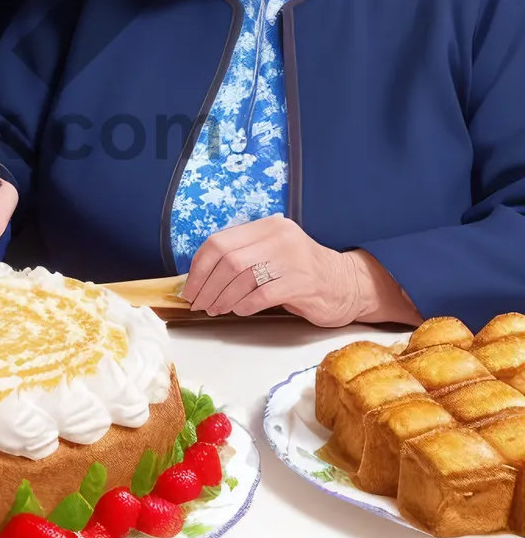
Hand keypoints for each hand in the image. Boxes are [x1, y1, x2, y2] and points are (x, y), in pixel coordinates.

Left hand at [181, 216, 417, 326]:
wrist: (348, 285)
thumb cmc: (301, 272)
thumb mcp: (272, 252)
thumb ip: (243, 255)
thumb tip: (201, 276)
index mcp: (266, 226)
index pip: (219, 241)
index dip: (199, 266)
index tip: (190, 286)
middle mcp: (278, 237)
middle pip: (227, 259)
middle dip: (207, 284)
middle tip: (198, 302)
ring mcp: (291, 259)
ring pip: (241, 277)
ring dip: (222, 297)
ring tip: (215, 309)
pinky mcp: (302, 283)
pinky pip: (262, 295)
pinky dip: (244, 304)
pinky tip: (239, 311)